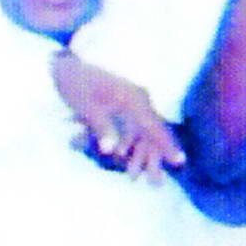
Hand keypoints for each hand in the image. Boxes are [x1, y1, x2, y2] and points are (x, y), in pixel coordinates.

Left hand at [48, 46, 184, 180]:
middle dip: (152, 158)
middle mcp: (136, 102)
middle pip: (151, 134)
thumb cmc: (75, 81)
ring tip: (134, 177)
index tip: (180, 161)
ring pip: (139, 134)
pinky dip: (124, 144)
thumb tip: (110, 150)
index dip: (167, 144)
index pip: (154, 125)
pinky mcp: (120, 107)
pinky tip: (117, 158)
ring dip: (137, 155)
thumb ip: (100, 127)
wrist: (64, 62)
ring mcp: (129, 104)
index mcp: (132, 99)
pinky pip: (128, 129)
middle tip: (155, 183)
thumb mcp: (85, 104)